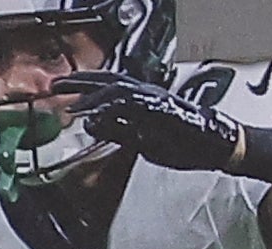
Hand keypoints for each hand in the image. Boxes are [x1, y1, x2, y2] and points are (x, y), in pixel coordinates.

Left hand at [56, 70, 243, 172]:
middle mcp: (146, 93)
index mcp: (142, 99)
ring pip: (116, 88)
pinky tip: (95, 113)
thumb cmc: (186, 144)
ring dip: (91, 96)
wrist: (215, 146)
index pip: (108, 85)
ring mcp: (153, 98)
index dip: (84, 85)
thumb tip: (94, 126)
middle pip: (107, 79)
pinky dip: (110, 106)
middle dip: (80, 82)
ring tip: (72, 104)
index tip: (62, 89)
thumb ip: (119, 132)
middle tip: (56, 85)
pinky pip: (130, 103)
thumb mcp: (143, 141)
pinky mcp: (160, 108)